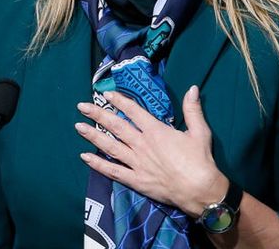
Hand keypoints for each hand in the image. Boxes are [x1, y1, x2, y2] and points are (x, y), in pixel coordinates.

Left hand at [75, 86, 227, 216]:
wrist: (200, 191)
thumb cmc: (200, 160)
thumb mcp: (200, 132)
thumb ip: (192, 109)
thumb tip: (193, 87)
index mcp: (156, 131)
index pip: (134, 111)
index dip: (119, 100)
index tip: (106, 94)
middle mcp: (142, 144)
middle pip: (116, 126)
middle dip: (97, 114)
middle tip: (81, 106)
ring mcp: (136, 163)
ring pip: (110, 146)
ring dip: (93, 136)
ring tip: (78, 127)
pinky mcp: (136, 180)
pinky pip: (113, 171)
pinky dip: (98, 164)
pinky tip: (85, 157)